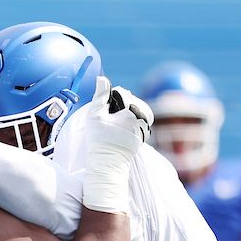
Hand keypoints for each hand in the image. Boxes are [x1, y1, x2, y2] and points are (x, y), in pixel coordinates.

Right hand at [82, 77, 153, 214]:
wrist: (107, 163)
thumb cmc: (99, 140)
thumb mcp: (96, 115)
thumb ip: (100, 95)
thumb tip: (101, 78)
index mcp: (133, 110)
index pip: (122, 94)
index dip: (110, 101)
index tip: (104, 113)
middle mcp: (142, 118)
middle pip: (130, 101)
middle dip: (119, 106)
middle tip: (108, 121)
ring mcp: (144, 128)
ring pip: (135, 111)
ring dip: (125, 113)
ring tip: (113, 125)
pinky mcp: (143, 136)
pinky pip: (138, 121)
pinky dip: (130, 122)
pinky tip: (120, 130)